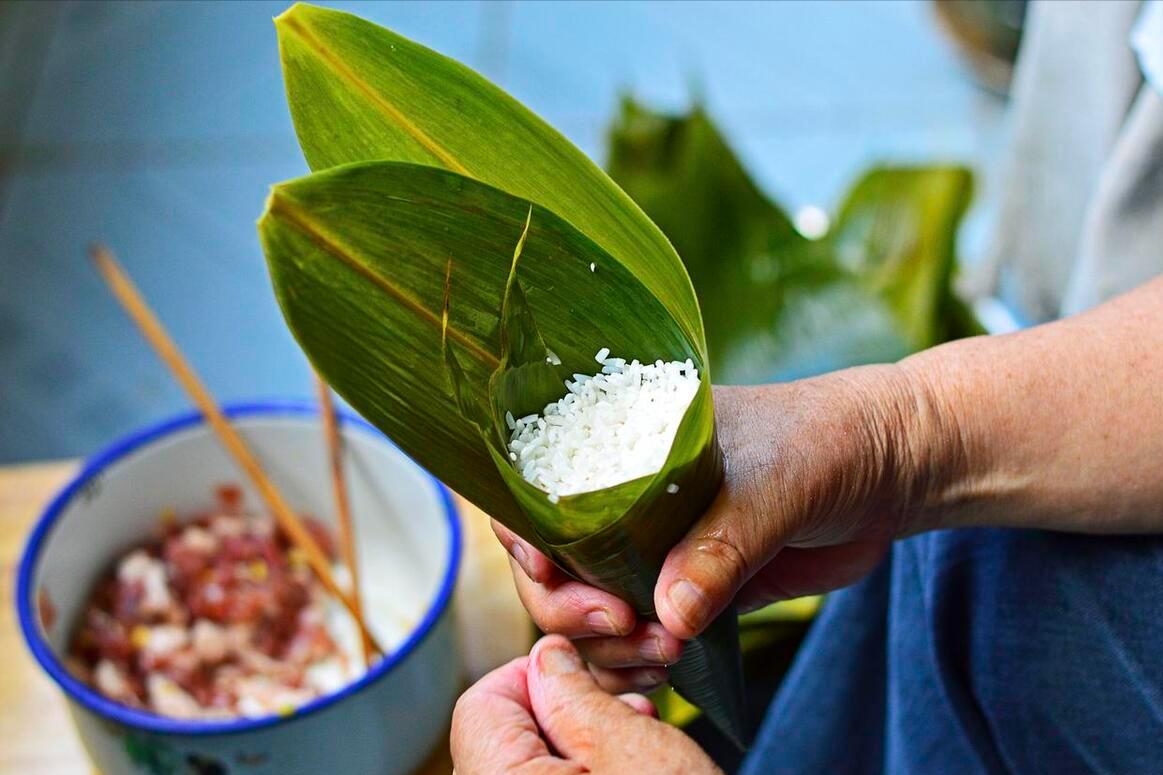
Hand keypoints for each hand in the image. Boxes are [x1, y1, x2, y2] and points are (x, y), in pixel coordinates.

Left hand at [451, 634, 720, 773]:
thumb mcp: (626, 747)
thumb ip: (572, 693)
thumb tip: (547, 655)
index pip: (483, 701)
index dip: (538, 669)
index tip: (590, 663)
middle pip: (513, 727)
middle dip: (574, 695)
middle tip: (631, 688)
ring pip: (543, 753)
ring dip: (592, 723)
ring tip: (645, 716)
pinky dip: (595, 758)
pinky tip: (641, 747)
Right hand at [493, 365, 934, 669]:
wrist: (886, 468)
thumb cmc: (822, 441)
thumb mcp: (770, 481)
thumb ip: (721, 544)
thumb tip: (669, 613)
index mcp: (621, 443)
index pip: (536, 488)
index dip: (524, 535)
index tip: (551, 572)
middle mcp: (623, 497)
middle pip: (549, 564)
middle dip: (568, 607)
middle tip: (623, 625)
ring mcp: (652, 547)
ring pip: (588, 610)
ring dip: (606, 647)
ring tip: (661, 654)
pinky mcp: (687, 589)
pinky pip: (639, 635)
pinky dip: (636, 664)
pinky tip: (663, 670)